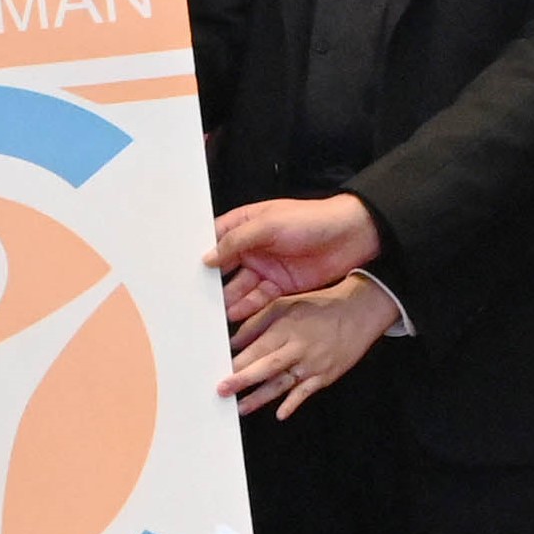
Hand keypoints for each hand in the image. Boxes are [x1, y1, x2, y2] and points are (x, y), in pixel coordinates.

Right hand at [208, 193, 381, 308]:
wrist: (352, 236)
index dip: (199, 254)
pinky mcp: (281, 285)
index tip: (181, 271)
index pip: (215, 239)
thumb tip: (207, 258)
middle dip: (210, 282)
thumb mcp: (268, 225)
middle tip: (193, 298)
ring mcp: (267, 267)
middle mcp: (253, 246)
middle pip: (224, 268)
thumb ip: (236, 242)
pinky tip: (234, 314)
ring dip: (227, 299)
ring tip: (211, 312)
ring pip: (239, 287)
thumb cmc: (311, 220)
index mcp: (246, 224)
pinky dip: (247, 307)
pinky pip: (259, 299)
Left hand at [222, 277, 399, 416]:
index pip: (256, 348)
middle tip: (222, 390)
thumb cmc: (319, 307)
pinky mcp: (326, 375)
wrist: (359, 312)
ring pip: (282, 383)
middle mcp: (298, 347)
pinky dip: (293, 404)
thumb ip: (257, 321)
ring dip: (260, 397)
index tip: (220, 370)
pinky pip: (306, 392)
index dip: (237, 362)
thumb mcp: (285, 304)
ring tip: (241, 407)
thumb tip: (234, 340)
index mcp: (286, 328)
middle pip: (266, 367)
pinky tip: (280, 414)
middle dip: (242, 380)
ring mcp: (313, 363)